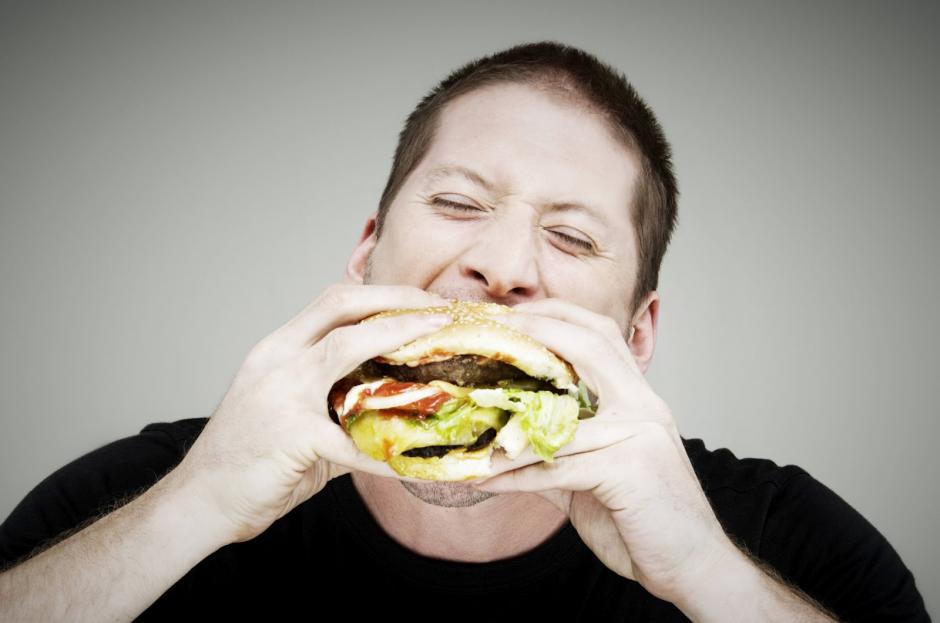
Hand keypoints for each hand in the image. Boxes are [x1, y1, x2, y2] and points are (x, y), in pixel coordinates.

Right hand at [170, 284, 451, 543]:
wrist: (199, 501)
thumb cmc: (247, 459)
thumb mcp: (289, 412)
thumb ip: (335, 400)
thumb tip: (392, 401)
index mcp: (278, 349)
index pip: (333, 301)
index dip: (381, 294)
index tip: (420, 298)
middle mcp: (277, 360)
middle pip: (341, 305)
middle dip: (396, 298)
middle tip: (440, 308)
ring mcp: (281, 393)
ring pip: (346, 346)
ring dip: (398, 335)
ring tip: (440, 337)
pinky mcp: (290, 436)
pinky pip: (351, 441)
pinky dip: (386, 452)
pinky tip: (415, 462)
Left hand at [472, 298, 737, 605]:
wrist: (692, 564)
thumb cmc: (644, 517)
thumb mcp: (598, 473)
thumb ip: (558, 450)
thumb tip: (506, 444)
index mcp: (638, 397)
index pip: (600, 334)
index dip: (555, 315)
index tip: (511, 314)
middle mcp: (644, 405)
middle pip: (590, 343)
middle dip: (537, 330)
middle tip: (488, 334)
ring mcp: (640, 434)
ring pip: (560, 415)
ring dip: (506, 425)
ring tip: (467, 430)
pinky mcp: (629, 471)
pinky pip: (557, 467)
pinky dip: (514, 475)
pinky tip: (482, 480)